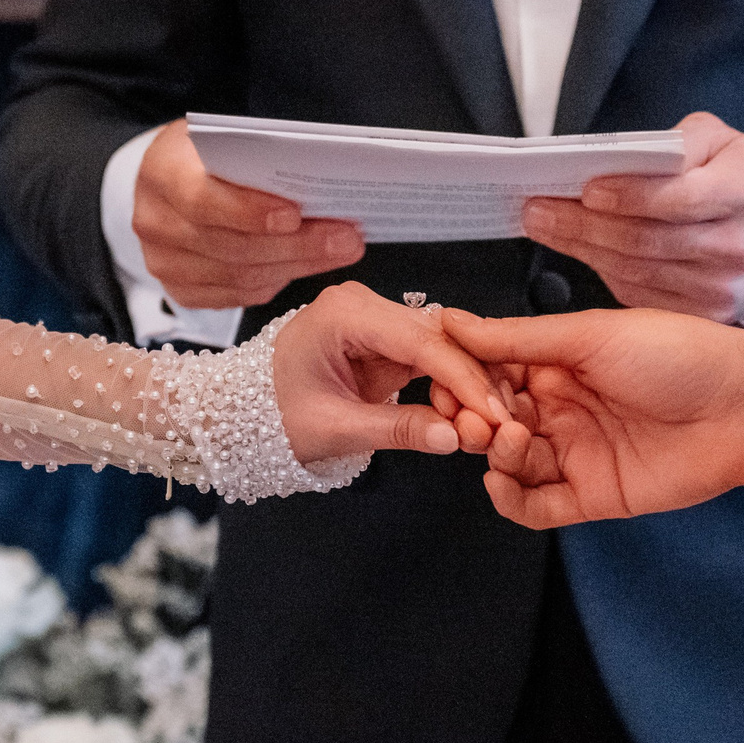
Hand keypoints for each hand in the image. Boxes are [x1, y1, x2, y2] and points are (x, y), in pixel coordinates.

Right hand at [135, 118, 365, 309]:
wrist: (171, 181)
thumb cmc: (208, 154)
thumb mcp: (226, 138)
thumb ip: (258, 158)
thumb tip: (322, 184)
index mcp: (160, 172)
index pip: (201, 199)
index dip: (249, 212)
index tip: (297, 214)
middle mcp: (154, 222)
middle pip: (230, 246)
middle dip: (296, 244)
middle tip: (347, 237)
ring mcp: (163, 262)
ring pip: (240, 276)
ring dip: (297, 265)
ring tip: (341, 250)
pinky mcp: (180, 290)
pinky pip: (237, 295)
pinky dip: (276, 281)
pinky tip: (305, 266)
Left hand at [272, 282, 509, 463]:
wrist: (244, 413)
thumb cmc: (272, 415)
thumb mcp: (333, 429)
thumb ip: (395, 430)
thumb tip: (453, 437)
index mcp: (343, 314)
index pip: (420, 341)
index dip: (464, 379)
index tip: (492, 413)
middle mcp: (362, 305)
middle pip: (440, 336)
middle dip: (473, 381)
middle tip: (499, 424)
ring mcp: (376, 319)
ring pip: (443, 344)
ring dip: (467, 383)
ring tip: (487, 424)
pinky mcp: (385, 338)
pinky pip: (431, 356)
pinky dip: (452, 384)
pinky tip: (468, 412)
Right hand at [432, 306, 743, 528]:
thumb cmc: (684, 357)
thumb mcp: (588, 334)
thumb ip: (516, 338)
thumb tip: (456, 323)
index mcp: (558, 363)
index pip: (488, 373)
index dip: (461, 378)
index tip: (444, 378)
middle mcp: (562, 407)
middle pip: (489, 420)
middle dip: (469, 418)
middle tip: (471, 415)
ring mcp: (574, 452)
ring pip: (505, 462)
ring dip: (490, 453)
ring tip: (502, 438)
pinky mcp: (591, 494)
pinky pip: (535, 506)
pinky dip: (509, 498)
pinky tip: (501, 480)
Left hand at [519, 112, 743, 320]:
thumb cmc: (741, 181)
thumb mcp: (722, 140)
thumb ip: (678, 141)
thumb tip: (618, 158)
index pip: (680, 198)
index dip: (629, 195)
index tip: (586, 188)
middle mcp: (737, 245)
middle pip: (646, 239)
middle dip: (583, 224)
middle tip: (538, 207)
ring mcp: (721, 287)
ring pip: (636, 270)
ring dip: (581, 248)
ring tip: (544, 224)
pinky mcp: (703, 313)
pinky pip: (640, 294)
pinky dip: (602, 271)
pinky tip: (579, 249)